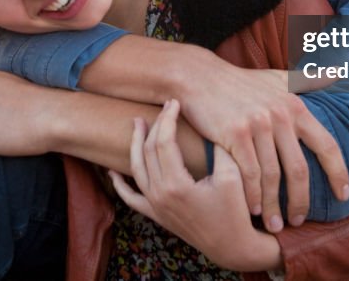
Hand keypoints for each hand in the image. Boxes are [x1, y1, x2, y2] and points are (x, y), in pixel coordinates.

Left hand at [109, 100, 281, 272]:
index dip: (168, 119)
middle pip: (149, 151)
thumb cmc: (236, 210)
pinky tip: (112, 173)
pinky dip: (120, 185)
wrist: (232, 245)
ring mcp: (155, 207)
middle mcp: (160, 195)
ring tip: (137, 124)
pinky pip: (132, 198)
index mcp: (176, 184)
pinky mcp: (156, 215)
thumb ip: (219, 147)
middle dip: (155, 125)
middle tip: (164, 107)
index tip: (175, 102)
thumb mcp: (232, 175)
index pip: (164, 142)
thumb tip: (210, 120)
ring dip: (135, 144)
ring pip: (136, 169)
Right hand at [176, 55, 348, 232]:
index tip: (343, 195)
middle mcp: (280, 116)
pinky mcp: (235, 134)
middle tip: (299, 220)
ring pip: (272, 176)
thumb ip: (308, 80)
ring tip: (276, 224)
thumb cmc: (240, 82)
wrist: (199, 77)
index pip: (327, 145)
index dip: (338, 173)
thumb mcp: (277, 77)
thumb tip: (338, 74)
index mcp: (295, 106)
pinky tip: (254, 209)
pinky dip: (252, 195)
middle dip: (301, 200)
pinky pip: (249, 174)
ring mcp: (257, 125)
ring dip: (274, 205)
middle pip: (299, 169)